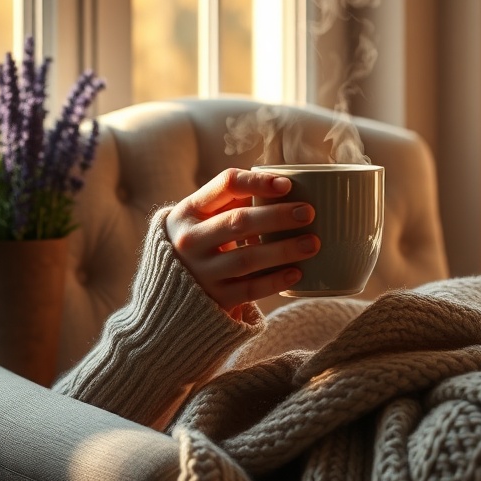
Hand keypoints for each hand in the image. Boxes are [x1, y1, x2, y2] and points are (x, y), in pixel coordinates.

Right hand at [165, 168, 319, 314]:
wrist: (166, 294)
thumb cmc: (198, 243)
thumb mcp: (201, 219)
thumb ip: (232, 203)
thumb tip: (286, 188)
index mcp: (188, 211)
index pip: (225, 185)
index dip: (257, 182)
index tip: (287, 184)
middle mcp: (190, 240)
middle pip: (239, 222)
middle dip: (277, 216)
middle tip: (308, 213)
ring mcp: (200, 271)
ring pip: (247, 258)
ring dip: (283, 250)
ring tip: (313, 243)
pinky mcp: (213, 298)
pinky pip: (249, 289)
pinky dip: (275, 281)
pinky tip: (297, 273)